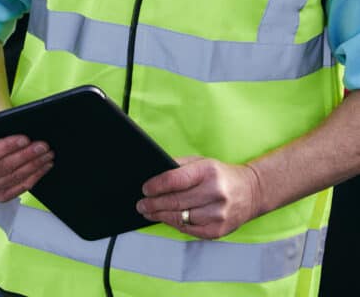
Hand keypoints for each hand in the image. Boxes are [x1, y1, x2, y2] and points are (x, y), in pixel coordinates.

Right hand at [0, 104, 54, 202]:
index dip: (6, 147)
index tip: (25, 139)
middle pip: (2, 168)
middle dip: (25, 156)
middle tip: (42, 146)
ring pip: (13, 178)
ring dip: (33, 166)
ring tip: (47, 154)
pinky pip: (19, 189)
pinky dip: (34, 177)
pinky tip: (44, 166)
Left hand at [136, 157, 262, 238]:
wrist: (251, 192)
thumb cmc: (220, 175)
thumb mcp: (201, 162)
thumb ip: (179, 166)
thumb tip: (155, 175)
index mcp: (208, 171)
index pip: (175, 179)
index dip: (157, 186)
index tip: (145, 189)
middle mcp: (214, 192)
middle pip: (176, 201)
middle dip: (153, 204)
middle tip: (141, 204)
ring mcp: (218, 214)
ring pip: (181, 218)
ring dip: (161, 216)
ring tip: (149, 212)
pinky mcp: (219, 230)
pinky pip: (190, 230)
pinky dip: (176, 225)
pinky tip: (167, 219)